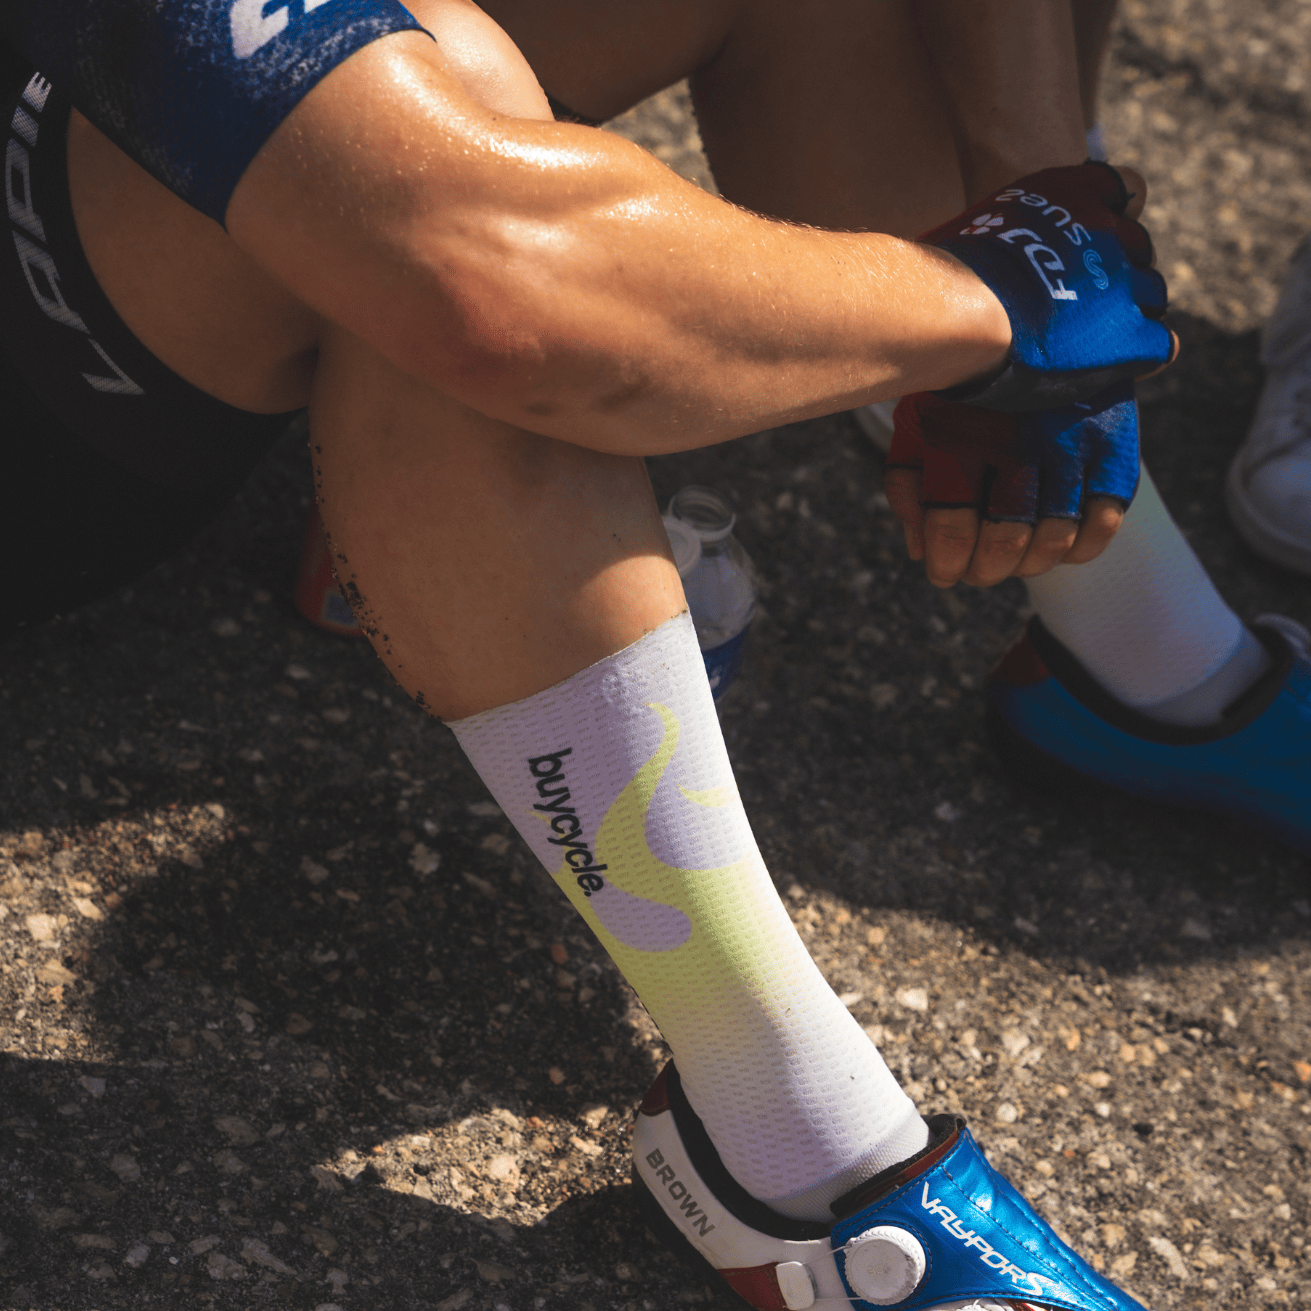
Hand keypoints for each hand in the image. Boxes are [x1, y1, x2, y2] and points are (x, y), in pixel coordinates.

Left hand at [884, 381, 1138, 586]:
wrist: (1025, 315)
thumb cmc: (958, 386)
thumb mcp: (915, 424)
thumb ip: (908, 488)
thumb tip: (919, 553)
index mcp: (960, 432)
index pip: (951, 524)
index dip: (945, 562)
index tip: (943, 572)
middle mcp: (1017, 438)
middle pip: (1004, 538)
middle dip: (984, 570)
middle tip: (977, 572)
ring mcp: (1070, 441)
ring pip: (1053, 538)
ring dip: (1028, 564)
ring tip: (1013, 561)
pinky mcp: (1112, 443)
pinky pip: (1104, 519)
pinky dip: (1080, 548)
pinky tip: (1059, 548)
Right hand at [925, 161, 1173, 410]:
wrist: (959, 313)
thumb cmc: (942, 275)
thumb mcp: (978, 225)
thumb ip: (1003, 232)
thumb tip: (965, 258)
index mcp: (1076, 191)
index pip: (1125, 187)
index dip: (1110, 216)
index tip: (1084, 242)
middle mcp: (1111, 231)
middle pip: (1140, 248)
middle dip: (1116, 272)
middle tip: (1080, 302)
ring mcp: (1126, 284)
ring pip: (1152, 296)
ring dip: (1128, 314)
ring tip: (1090, 340)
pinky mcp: (1132, 337)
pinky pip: (1162, 345)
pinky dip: (1143, 355)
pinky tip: (1116, 365)